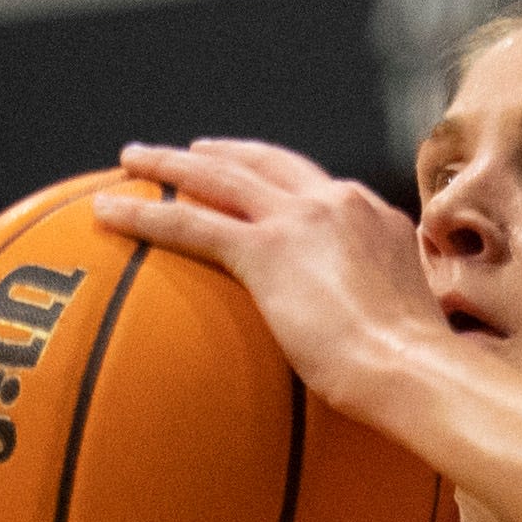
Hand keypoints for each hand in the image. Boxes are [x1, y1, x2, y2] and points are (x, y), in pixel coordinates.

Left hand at [96, 141, 451, 419]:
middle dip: (220, 153)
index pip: (314, 185)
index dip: (273, 176)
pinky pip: (189, 223)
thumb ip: (375, 310)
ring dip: (169, 164)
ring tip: (131, 161)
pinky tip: (107, 212)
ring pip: (218, 175)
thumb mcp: (399, 322)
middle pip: (264, 161)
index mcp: (370, 215)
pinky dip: (144, 214)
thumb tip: (369, 341)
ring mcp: (301, 220)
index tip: (249, 176)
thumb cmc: (413, 370)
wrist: (414, 367)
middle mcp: (336, 202)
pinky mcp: (266, 251)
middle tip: (184, 151)